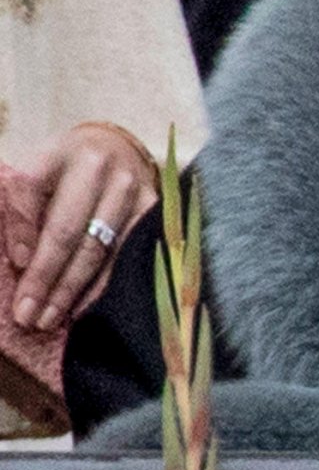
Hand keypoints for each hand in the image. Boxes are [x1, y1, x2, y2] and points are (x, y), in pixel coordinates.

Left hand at [5, 124, 157, 331]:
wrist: (113, 150)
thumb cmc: (65, 175)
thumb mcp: (39, 178)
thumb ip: (24, 212)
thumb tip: (21, 262)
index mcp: (58, 153)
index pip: (30, 188)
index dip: (21, 229)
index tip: (17, 266)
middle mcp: (96, 165)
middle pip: (65, 228)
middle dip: (44, 277)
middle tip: (26, 315)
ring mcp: (128, 185)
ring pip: (96, 247)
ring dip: (69, 289)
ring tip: (48, 319)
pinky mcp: (150, 204)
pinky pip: (124, 253)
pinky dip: (101, 284)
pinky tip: (81, 306)